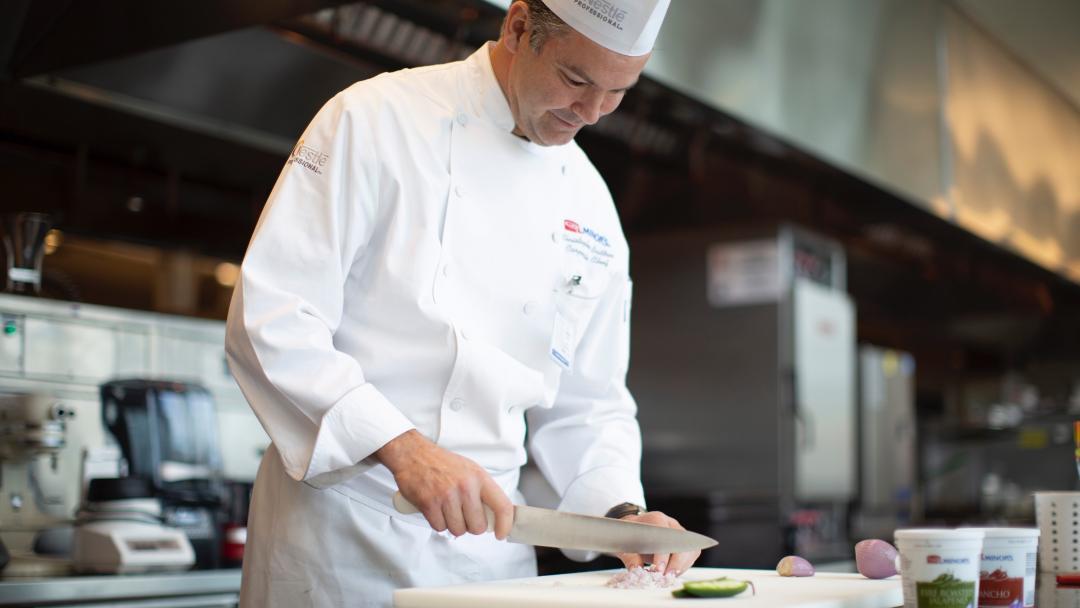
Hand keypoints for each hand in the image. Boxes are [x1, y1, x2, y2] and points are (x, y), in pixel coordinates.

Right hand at [375, 430, 512, 539]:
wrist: (413, 454)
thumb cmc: (442, 463)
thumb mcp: (470, 470)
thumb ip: (483, 491)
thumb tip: (494, 516)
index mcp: (480, 477)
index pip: (502, 506)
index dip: (505, 525)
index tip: (501, 534)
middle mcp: (466, 487)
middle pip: (478, 526)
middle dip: (471, 526)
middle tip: (463, 515)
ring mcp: (447, 496)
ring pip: (458, 530)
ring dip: (452, 525)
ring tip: (447, 509)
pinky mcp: (429, 503)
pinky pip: (440, 527)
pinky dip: (437, 522)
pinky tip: (435, 509)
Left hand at [614, 510, 700, 575]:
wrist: (633, 530)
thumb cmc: (629, 536)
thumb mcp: (623, 544)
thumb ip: (630, 557)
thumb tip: (636, 569)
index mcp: (656, 519)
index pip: (665, 534)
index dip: (663, 553)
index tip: (658, 569)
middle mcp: (671, 524)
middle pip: (682, 542)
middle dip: (676, 562)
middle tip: (666, 576)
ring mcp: (680, 533)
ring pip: (690, 549)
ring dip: (681, 567)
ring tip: (668, 578)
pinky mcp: (684, 543)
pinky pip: (691, 555)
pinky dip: (683, 567)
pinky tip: (671, 574)